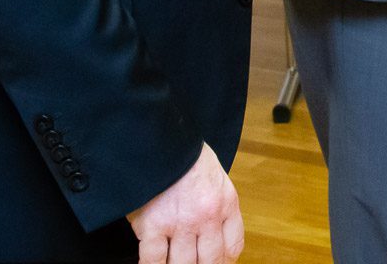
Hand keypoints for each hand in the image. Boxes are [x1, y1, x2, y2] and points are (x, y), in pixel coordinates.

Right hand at [128, 143, 242, 263]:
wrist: (160, 136)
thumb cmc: (185, 153)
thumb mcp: (215, 176)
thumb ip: (216, 204)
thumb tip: (210, 234)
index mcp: (226, 202)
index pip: (233, 246)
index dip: (225, 262)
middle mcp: (207, 217)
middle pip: (210, 261)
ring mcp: (181, 223)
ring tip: (173, 263)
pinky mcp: (153, 225)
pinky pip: (153, 260)